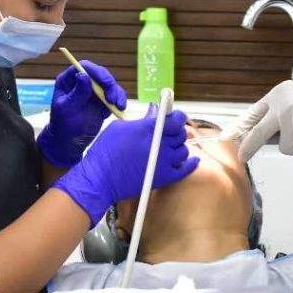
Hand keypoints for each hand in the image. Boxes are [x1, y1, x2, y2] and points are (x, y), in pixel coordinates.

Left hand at [37, 60, 126, 167]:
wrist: (69, 143)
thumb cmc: (63, 125)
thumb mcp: (67, 109)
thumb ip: (77, 93)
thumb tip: (83, 75)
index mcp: (69, 80)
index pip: (84, 67)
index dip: (96, 71)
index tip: (105, 83)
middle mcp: (82, 83)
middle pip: (100, 74)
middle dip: (109, 84)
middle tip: (112, 98)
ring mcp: (93, 92)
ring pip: (110, 85)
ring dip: (117, 93)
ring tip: (118, 105)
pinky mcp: (103, 102)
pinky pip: (115, 97)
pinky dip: (118, 102)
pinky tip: (115, 111)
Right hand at [54, 106, 198, 226]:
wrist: (100, 178)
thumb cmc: (106, 152)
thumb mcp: (121, 127)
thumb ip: (142, 120)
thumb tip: (154, 114)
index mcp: (150, 129)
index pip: (176, 118)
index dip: (178, 116)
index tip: (175, 116)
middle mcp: (161, 144)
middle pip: (180, 134)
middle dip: (176, 131)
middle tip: (168, 132)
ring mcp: (164, 162)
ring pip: (183, 151)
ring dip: (178, 147)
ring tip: (170, 148)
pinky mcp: (164, 177)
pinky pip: (185, 170)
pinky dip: (191, 164)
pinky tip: (192, 160)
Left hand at [225, 80, 292, 161]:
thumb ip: (279, 113)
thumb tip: (260, 133)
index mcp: (279, 94)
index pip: (253, 113)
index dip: (241, 128)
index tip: (228, 137)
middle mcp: (283, 105)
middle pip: (258, 133)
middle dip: (248, 147)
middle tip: (242, 156)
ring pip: (285, 147)